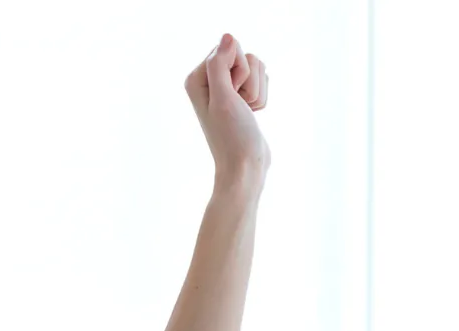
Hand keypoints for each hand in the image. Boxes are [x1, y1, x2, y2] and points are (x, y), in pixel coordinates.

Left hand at [184, 33, 269, 188]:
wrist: (245, 166)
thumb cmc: (232, 137)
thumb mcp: (223, 98)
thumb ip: (220, 65)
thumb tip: (228, 37)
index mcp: (197, 78)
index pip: (230, 47)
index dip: (239, 70)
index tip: (231, 96)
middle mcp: (209, 80)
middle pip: (245, 55)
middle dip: (250, 81)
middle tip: (239, 106)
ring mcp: (226, 88)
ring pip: (257, 67)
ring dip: (257, 92)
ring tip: (246, 112)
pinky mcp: (241, 96)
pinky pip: (262, 80)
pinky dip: (261, 98)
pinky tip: (251, 114)